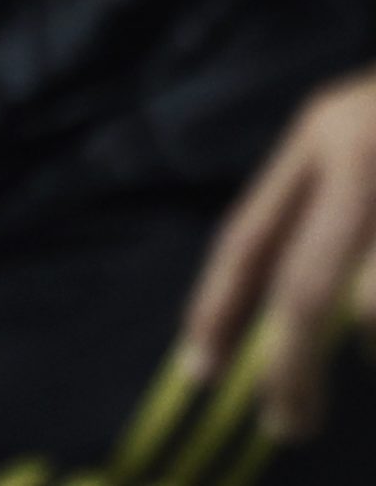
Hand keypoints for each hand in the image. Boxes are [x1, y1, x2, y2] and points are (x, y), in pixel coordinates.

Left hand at [179, 65, 375, 439]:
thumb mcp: (363, 135)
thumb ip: (328, 204)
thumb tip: (289, 312)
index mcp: (325, 133)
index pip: (250, 235)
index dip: (217, 305)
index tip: (198, 368)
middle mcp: (362, 150)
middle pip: (308, 290)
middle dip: (292, 366)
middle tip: (288, 423)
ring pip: (373, 311)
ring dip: (374, 342)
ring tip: (354, 364)